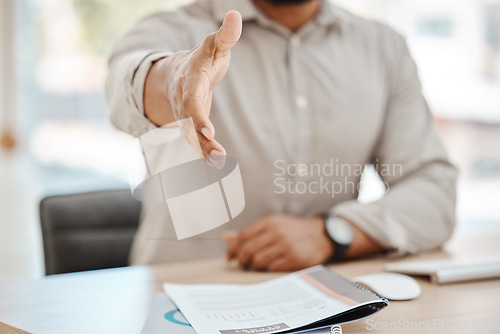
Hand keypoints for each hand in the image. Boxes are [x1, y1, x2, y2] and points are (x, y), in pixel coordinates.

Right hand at [144, 11, 241, 165]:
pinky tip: (216, 169)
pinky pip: (195, 141)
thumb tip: (234, 14)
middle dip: (200, 140)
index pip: (191, 100)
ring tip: (218, 166)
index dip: (197, 117)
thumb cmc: (202, 59)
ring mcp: (185, 115)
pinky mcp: (191, 125)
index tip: (208, 132)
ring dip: (203, 152)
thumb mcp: (214, 45)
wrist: (179, 73)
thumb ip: (226, 35)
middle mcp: (183, 101)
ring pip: (191, 136)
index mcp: (189, 81)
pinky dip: (204, 155)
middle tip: (216, 154)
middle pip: (189, 123)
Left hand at [224, 215, 333, 271]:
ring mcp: (285, 246)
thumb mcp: (273, 225)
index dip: (232, 248)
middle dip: (241, 259)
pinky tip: (271, 265)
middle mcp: (277, 232)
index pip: (243, 236)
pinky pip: (272, 267)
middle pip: (248, 249)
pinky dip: (267, 268)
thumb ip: (250, 232)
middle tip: (241, 264)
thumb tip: (226, 238)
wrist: (321, 236)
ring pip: (258, 260)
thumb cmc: (293, 230)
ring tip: (256, 265)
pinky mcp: (293, 258)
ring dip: (254, 265)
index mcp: (269, 222)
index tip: (228, 257)